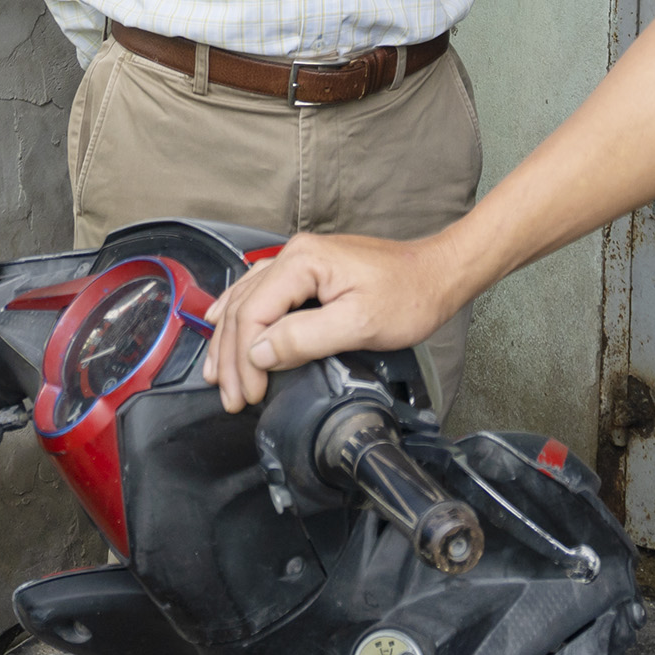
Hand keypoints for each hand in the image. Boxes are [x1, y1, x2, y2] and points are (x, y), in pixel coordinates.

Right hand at [201, 232, 462, 411]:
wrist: (438, 273)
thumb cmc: (409, 295)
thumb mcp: (359, 323)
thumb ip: (305, 337)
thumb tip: (258, 352)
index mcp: (302, 262)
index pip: (253, 314)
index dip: (244, 361)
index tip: (249, 396)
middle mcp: (294, 255)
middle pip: (243, 308)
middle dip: (231, 357)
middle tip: (231, 399)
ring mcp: (300, 260)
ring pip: (245, 300)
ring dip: (228, 339)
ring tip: (216, 375)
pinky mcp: (309, 271)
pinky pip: (259, 291)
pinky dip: (238, 312)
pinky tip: (220, 321)